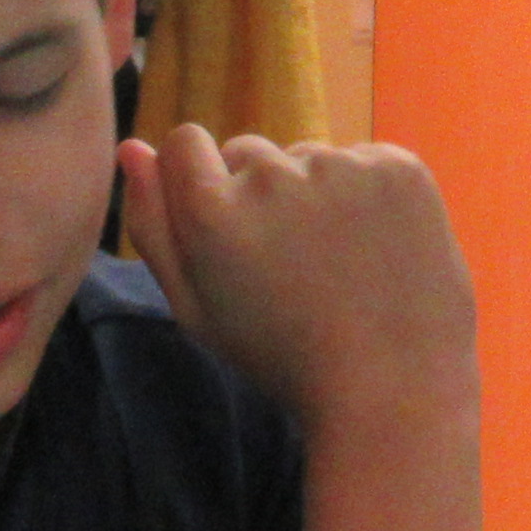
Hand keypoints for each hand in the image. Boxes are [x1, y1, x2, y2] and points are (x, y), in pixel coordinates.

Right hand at [117, 131, 476, 443]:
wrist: (392, 389)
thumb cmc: (281, 356)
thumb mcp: (196, 308)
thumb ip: (153, 225)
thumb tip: (132, 146)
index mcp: (211, 209)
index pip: (184, 142)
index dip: (201, 182)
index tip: (231, 228)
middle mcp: (272, 174)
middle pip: (249, 153)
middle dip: (257, 194)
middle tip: (289, 265)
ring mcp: (341, 166)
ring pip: (308, 159)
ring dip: (314, 194)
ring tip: (338, 265)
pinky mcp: (398, 169)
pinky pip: (363, 162)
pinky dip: (367, 194)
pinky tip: (376, 250)